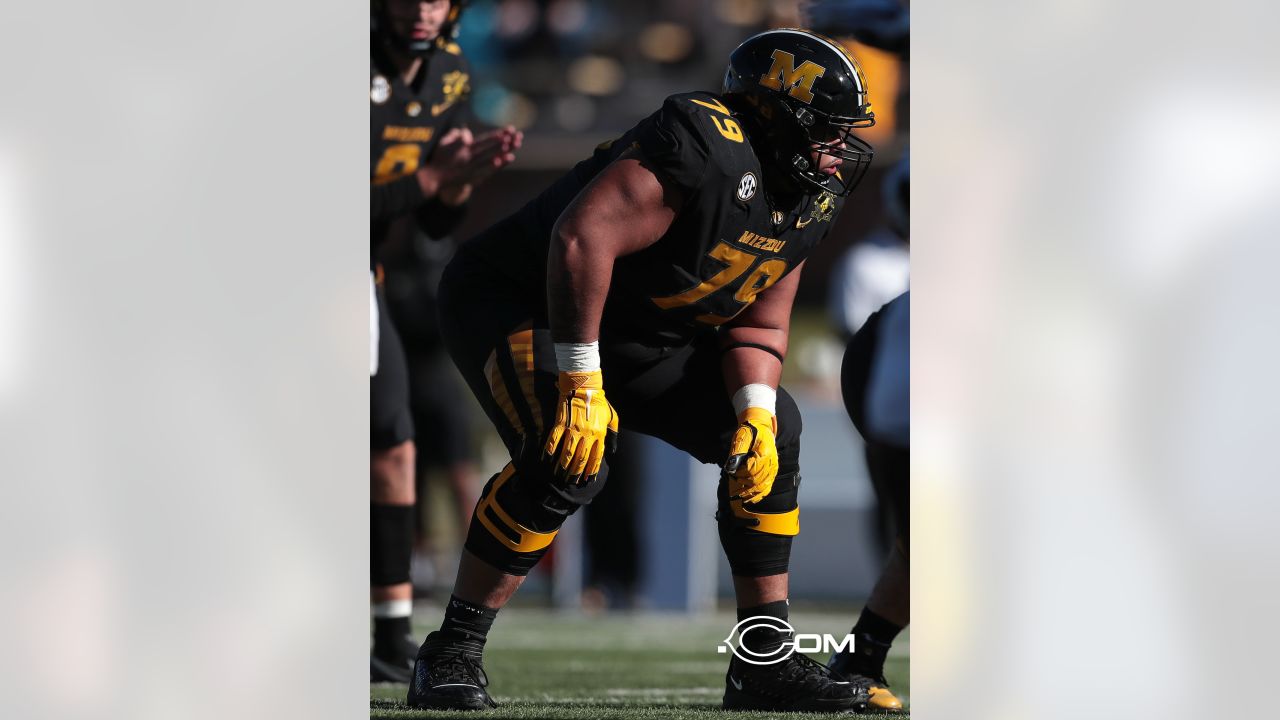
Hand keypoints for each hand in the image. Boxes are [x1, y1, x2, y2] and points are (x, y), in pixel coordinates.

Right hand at [419, 125, 522, 200]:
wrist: (432, 179)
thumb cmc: (438, 158)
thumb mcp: (443, 142)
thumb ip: (455, 135)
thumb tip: (467, 133)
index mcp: (461, 148)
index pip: (481, 140)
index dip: (495, 135)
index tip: (506, 131)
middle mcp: (467, 157)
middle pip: (489, 148)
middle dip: (503, 141)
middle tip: (515, 135)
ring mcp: (470, 169)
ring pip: (490, 158)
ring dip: (503, 151)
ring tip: (515, 145)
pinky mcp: (472, 178)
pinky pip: (488, 171)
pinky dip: (498, 165)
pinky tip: (508, 159)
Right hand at [543, 370, 618, 484]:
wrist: (585, 385)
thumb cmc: (600, 401)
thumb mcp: (612, 416)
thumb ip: (613, 433)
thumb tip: (611, 450)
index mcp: (599, 433)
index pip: (596, 457)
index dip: (591, 470)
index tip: (587, 480)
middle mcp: (586, 434)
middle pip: (581, 458)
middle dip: (576, 472)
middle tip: (571, 481)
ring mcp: (573, 428)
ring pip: (567, 452)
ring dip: (563, 465)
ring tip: (560, 475)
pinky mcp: (561, 422)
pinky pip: (554, 439)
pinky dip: (549, 450)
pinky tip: (546, 459)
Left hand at [723, 407, 778, 503]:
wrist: (761, 426)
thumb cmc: (750, 431)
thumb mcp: (741, 437)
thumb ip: (736, 452)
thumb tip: (730, 467)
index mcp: (764, 452)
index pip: (752, 469)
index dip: (740, 474)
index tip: (732, 473)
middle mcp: (771, 461)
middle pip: (758, 480)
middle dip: (744, 485)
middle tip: (733, 490)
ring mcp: (773, 467)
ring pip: (764, 485)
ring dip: (751, 493)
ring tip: (740, 498)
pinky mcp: (772, 470)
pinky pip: (768, 485)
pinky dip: (761, 494)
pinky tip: (752, 499)